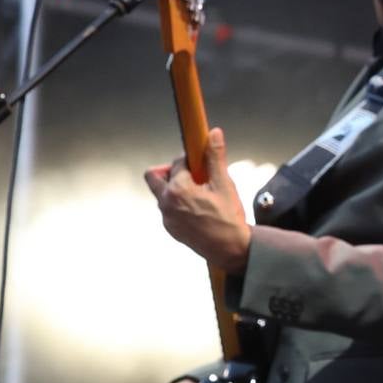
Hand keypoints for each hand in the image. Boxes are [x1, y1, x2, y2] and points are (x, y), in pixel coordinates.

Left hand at [146, 126, 252, 274]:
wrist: (229, 248)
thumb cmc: (228, 217)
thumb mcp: (224, 184)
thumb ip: (215, 157)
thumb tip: (214, 134)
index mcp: (178, 189)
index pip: (176, 162)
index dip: (191, 159)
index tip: (201, 160)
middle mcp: (166, 203)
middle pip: (153, 176)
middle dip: (169, 170)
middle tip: (191, 174)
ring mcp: (166, 217)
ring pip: (162, 193)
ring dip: (176, 187)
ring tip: (200, 193)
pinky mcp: (170, 228)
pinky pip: (167, 208)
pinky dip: (178, 203)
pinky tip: (199, 208)